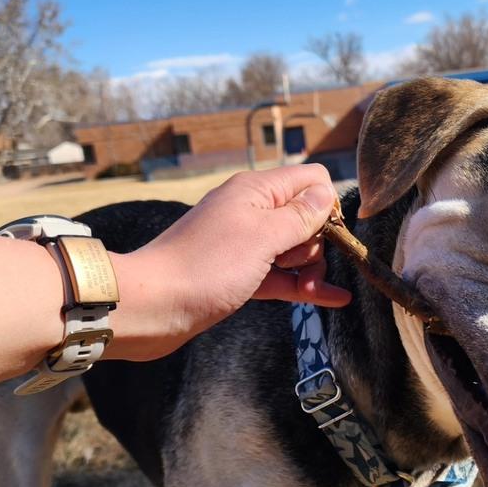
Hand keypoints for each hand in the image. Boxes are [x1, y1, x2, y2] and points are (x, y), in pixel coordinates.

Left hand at [109, 164, 351, 360]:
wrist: (153, 306)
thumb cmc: (205, 267)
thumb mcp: (261, 236)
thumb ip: (298, 216)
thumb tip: (326, 193)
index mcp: (256, 191)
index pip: (310, 180)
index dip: (327, 205)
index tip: (329, 234)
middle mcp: (252, 212)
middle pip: (307, 217)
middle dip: (318, 242)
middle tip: (300, 263)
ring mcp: (246, 245)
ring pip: (296, 250)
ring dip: (312, 268)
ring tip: (313, 291)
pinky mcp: (242, 275)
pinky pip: (283, 277)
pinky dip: (304, 285)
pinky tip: (334, 299)